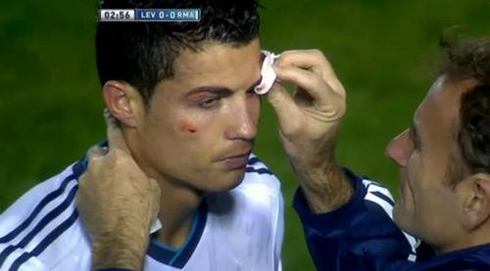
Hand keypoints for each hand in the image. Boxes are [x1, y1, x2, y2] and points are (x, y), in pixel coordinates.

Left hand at [76, 110, 159, 269]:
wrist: (120, 234)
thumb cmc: (142, 208)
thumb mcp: (152, 187)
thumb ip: (140, 174)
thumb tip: (137, 175)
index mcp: (119, 158)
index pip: (114, 134)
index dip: (112, 123)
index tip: (107, 113)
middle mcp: (98, 165)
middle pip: (96, 152)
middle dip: (102, 157)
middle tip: (112, 168)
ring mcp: (85, 181)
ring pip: (89, 172)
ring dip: (97, 176)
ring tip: (107, 190)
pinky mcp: (77, 198)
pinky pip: (85, 189)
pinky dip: (92, 193)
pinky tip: (101, 204)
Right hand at [266, 50, 351, 211]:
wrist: (313, 159)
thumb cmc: (303, 147)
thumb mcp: (289, 124)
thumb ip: (278, 99)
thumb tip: (263, 76)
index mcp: (333, 102)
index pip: (312, 78)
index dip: (289, 72)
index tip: (268, 72)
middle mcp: (335, 90)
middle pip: (317, 59)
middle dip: (293, 59)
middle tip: (271, 66)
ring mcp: (329, 87)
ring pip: (312, 61)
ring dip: (292, 60)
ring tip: (272, 68)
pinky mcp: (319, 87)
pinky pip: (307, 69)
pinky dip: (292, 67)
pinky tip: (277, 72)